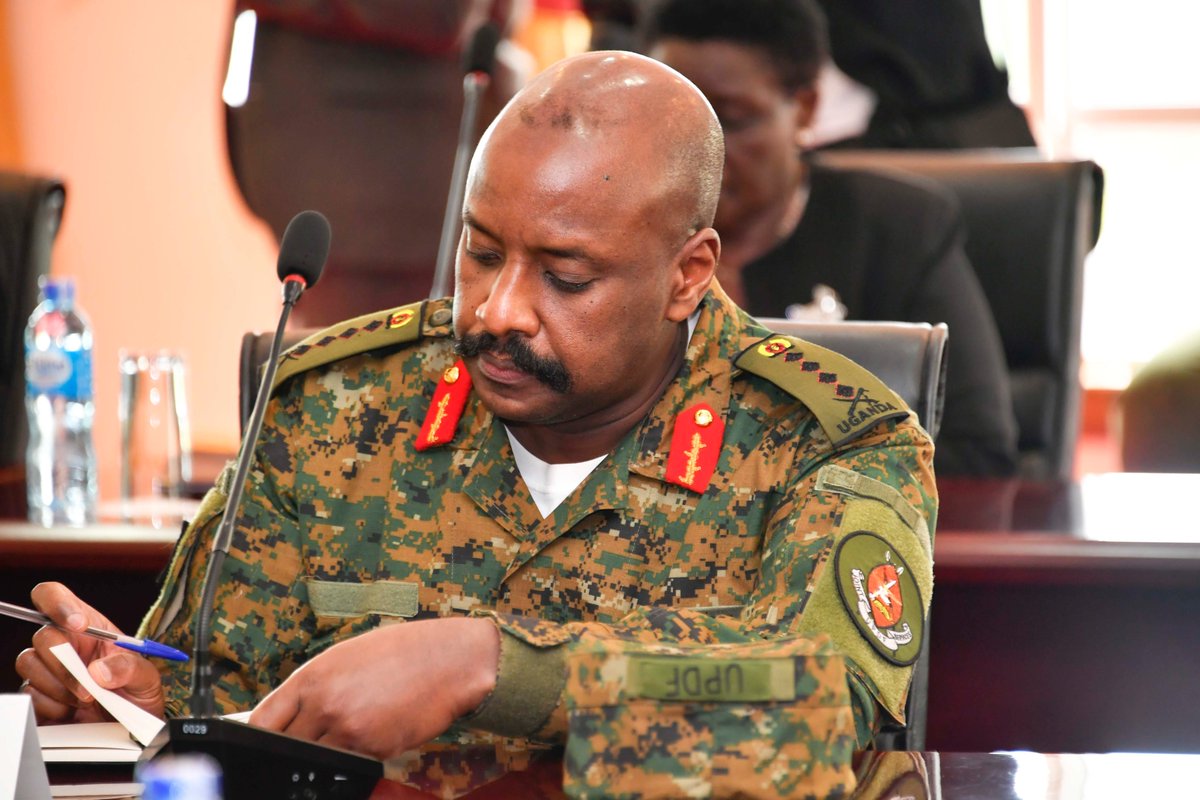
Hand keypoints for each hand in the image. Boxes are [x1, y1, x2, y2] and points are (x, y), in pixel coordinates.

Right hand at [15, 581, 164, 723]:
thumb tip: (98, 671)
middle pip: (43, 636)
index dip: (59, 604)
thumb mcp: (146, 677)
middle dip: (66, 663)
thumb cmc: (137, 694)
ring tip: (87, 700)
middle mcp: (63, 644)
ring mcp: (47, 670)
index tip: (79, 624)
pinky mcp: (38, 697)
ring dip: (60, 686)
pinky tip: (72, 711)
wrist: (130, 729)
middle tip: (89, 687)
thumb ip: (128, 667)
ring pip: (30, 664)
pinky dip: (52, 706)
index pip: (55, 596)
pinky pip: (30, 694)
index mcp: (88, 627)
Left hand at [250, 617, 498, 759]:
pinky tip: (373, 731)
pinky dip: (354, 755)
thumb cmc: (403, 651)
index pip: (264, 720)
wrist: (450, 660)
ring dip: (326, 751)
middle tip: (313, 736)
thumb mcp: (347, 655)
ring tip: (351, 729)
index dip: (259, 734)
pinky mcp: (373, 750)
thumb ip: (315, 684)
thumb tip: (290, 713)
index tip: (262, 740)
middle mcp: (325, 705)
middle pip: (286, 745)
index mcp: (313, 677)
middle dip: (293, 745)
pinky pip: (349, 762)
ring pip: (316, 758)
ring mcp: (348, 731)